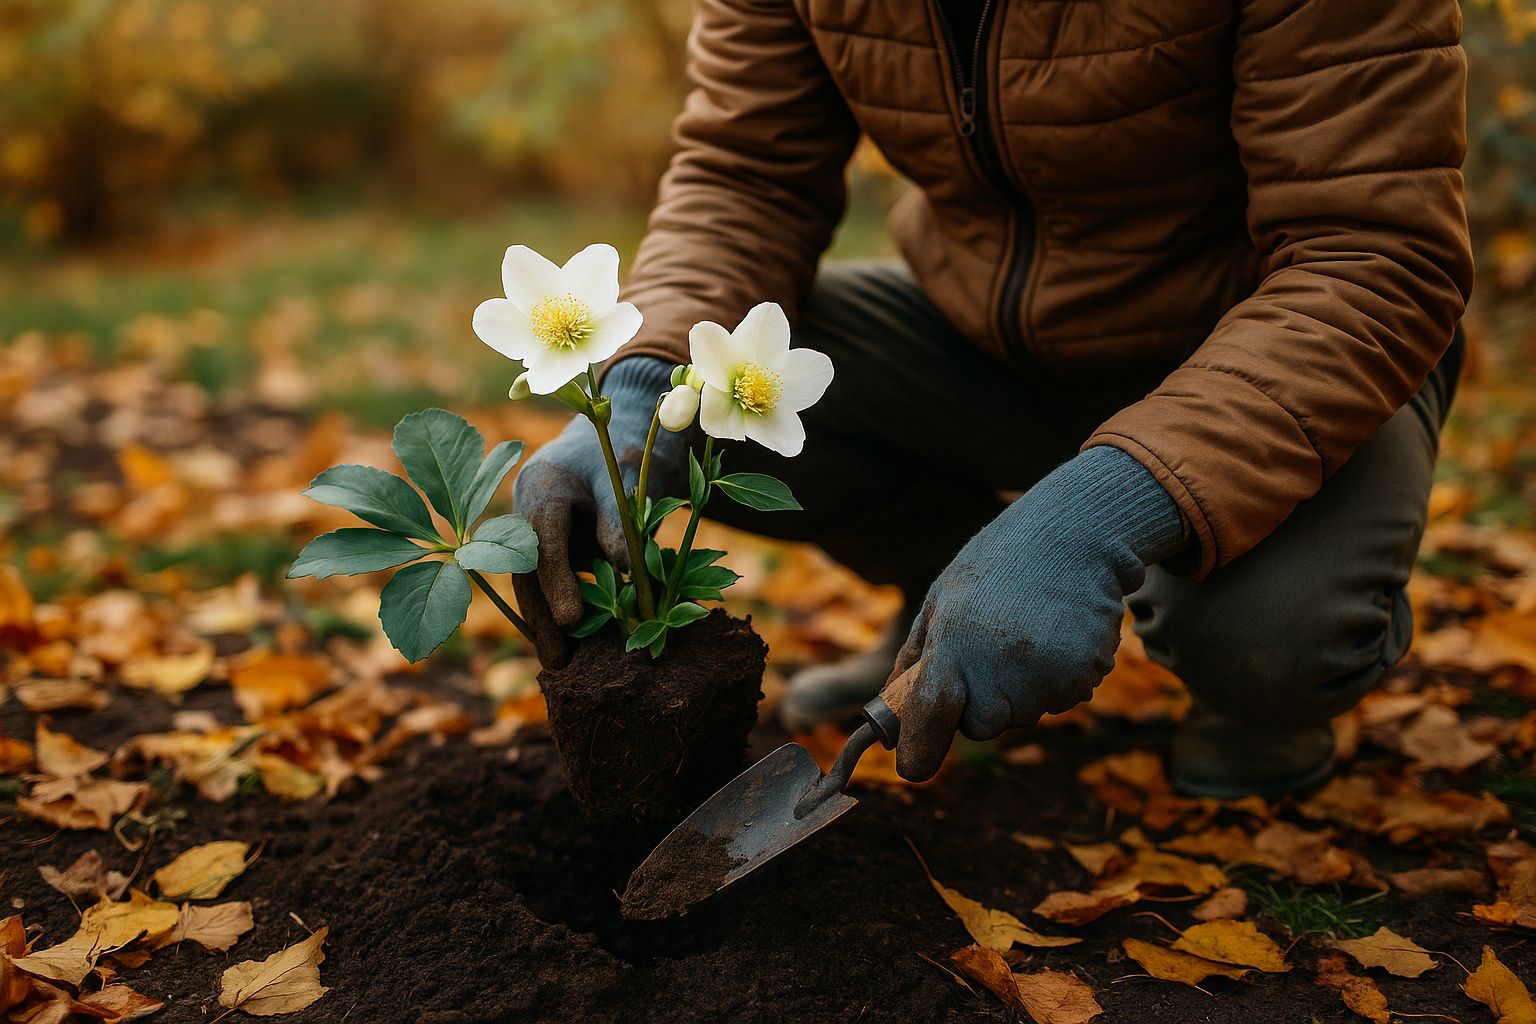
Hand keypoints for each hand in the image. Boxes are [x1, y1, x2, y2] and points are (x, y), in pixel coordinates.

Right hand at [510, 357, 687, 660]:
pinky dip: (559, 610)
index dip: (555, 582)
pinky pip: (547, 583)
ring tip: (564, 665)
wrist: (622, 428)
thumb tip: (622, 571)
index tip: (572, 620)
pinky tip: (572, 647)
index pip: (542, 539)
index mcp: (543, 483)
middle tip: (560, 662)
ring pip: (530, 582)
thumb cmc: (629, 450)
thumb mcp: (631, 478)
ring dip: (545, 622)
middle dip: (540, 616)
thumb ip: (621, 522)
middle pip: (525, 570)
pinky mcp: (548, 546)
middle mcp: (526, 509)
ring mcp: (532, 529)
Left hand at [884, 446, 1186, 780]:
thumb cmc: (996, 565)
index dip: (918, 749)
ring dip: (1016, 691)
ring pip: (1020, 717)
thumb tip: (891, 719)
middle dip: (975, 704)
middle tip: (986, 651)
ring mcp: (1047, 676)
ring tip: (1024, 634)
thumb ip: (914, 662)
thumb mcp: (940, 600)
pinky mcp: (1084, 678)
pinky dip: (1051, 682)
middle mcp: (1000, 665)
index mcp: (956, 642)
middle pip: (978, 727)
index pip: (930, 715)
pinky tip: (1053, 637)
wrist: (1075, 536)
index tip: (910, 768)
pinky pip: (1056, 703)